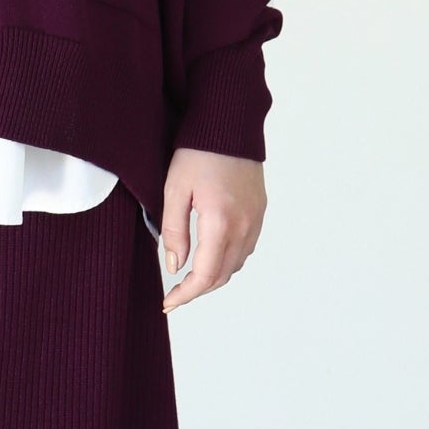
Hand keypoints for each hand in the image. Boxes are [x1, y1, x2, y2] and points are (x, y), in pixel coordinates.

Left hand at [158, 147, 265, 312]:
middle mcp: (244, 225)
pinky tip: (211, 255)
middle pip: (223, 275)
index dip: (186, 294)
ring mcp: (256, 219)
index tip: (168, 303)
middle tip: (175, 295)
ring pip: (236, 264)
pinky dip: (228, 260)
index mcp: (221, 222)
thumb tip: (175, 265)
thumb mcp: (174, 190)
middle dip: (198, 290)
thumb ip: (174, 231)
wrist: (228, 125)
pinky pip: (246, 248)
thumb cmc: (197, 152)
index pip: (205, 275)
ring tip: (190, 278)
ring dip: (214, 276)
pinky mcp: (261, 211)